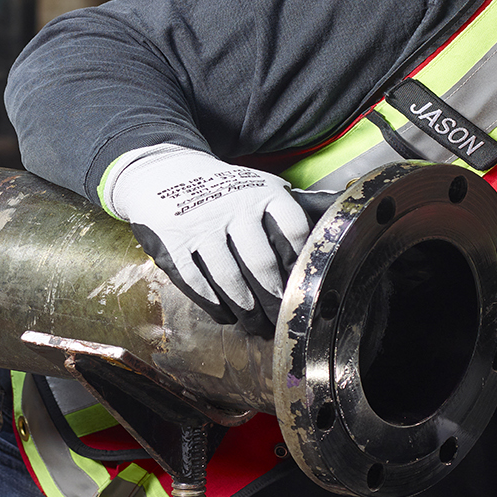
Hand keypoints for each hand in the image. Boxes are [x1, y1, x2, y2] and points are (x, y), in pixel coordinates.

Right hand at [102, 145, 310, 336]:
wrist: (161, 170)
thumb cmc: (220, 189)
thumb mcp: (256, 185)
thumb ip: (288, 208)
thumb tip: (336, 229)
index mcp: (261, 191)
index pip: (293, 231)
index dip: (300, 265)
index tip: (303, 287)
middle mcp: (233, 206)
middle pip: (262, 264)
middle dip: (274, 301)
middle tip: (282, 321)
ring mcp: (200, 225)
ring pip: (229, 280)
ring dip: (246, 310)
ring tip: (256, 326)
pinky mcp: (172, 244)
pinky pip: (197, 283)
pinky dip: (214, 305)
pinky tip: (225, 315)